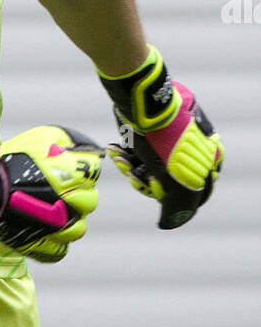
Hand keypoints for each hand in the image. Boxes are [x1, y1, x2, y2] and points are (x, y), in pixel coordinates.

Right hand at [0, 125, 102, 262]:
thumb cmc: (6, 163)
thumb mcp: (35, 139)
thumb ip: (64, 139)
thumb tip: (85, 146)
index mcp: (72, 175)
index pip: (93, 170)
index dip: (82, 167)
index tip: (69, 168)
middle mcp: (71, 202)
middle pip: (89, 200)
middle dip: (77, 194)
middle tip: (58, 190)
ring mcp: (58, 227)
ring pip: (78, 228)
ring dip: (69, 219)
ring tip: (52, 212)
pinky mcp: (43, 244)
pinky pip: (60, 248)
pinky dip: (54, 241)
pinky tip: (45, 230)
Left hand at [99, 46, 222, 229]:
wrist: (139, 101)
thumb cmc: (162, 139)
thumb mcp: (175, 179)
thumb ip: (178, 206)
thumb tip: (167, 225)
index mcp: (209, 158)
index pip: (193, 195)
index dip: (171, 199)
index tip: (156, 191)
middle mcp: (194, 149)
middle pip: (167, 183)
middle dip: (146, 181)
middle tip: (133, 173)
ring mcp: (173, 141)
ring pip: (150, 169)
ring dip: (132, 168)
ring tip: (121, 158)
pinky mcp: (153, 134)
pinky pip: (140, 154)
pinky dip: (127, 156)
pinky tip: (116, 150)